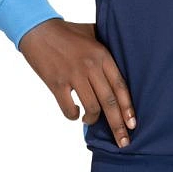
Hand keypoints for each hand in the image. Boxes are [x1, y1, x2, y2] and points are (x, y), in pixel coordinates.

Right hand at [18, 18, 136, 146]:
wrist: (39, 30)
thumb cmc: (68, 32)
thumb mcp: (93, 33)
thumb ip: (106, 48)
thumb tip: (122, 62)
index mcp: (102, 55)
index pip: (120, 86)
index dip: (128, 107)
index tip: (133, 124)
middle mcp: (91, 66)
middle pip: (109, 101)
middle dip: (118, 125)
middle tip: (123, 142)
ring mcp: (73, 75)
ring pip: (92, 107)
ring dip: (93, 120)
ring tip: (90, 121)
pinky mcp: (56, 83)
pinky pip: (69, 109)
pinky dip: (73, 116)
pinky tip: (75, 114)